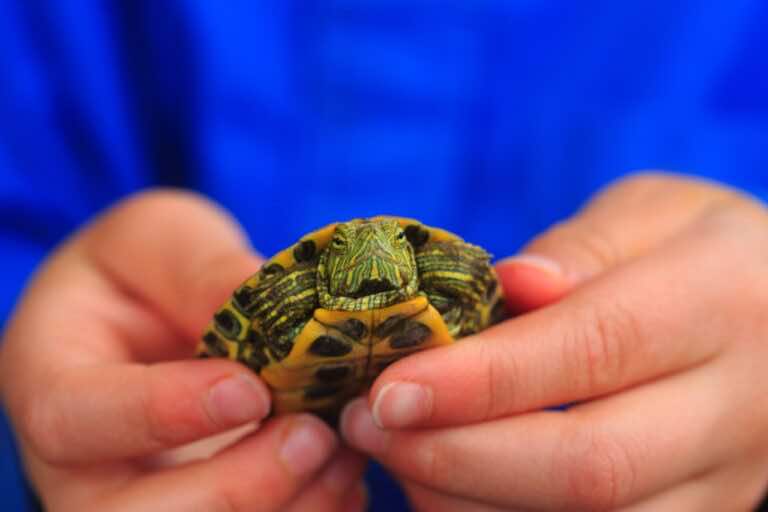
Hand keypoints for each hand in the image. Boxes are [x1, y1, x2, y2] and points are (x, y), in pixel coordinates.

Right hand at [0, 191, 366, 510]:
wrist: (150, 316)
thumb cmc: (143, 269)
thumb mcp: (159, 239)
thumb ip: (199, 269)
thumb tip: (268, 305)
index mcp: (52, 382)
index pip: (76, 419)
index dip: (163, 414)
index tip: (250, 390)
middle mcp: (84, 465)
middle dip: (233, 489)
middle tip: (312, 436)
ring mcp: (140, 499)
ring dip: (282, 509)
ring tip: (344, 454)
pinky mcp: (200, 507)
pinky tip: (344, 479)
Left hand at [341, 173, 767, 510]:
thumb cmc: (703, 249)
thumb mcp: (653, 213)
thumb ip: (583, 248)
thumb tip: (513, 283)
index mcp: (721, 300)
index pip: (594, 348)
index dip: (484, 378)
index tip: (390, 389)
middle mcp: (738, 404)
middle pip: (591, 465)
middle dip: (459, 456)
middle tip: (370, 424)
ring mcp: (727, 477)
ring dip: (471, 499)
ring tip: (395, 453)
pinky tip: (447, 486)